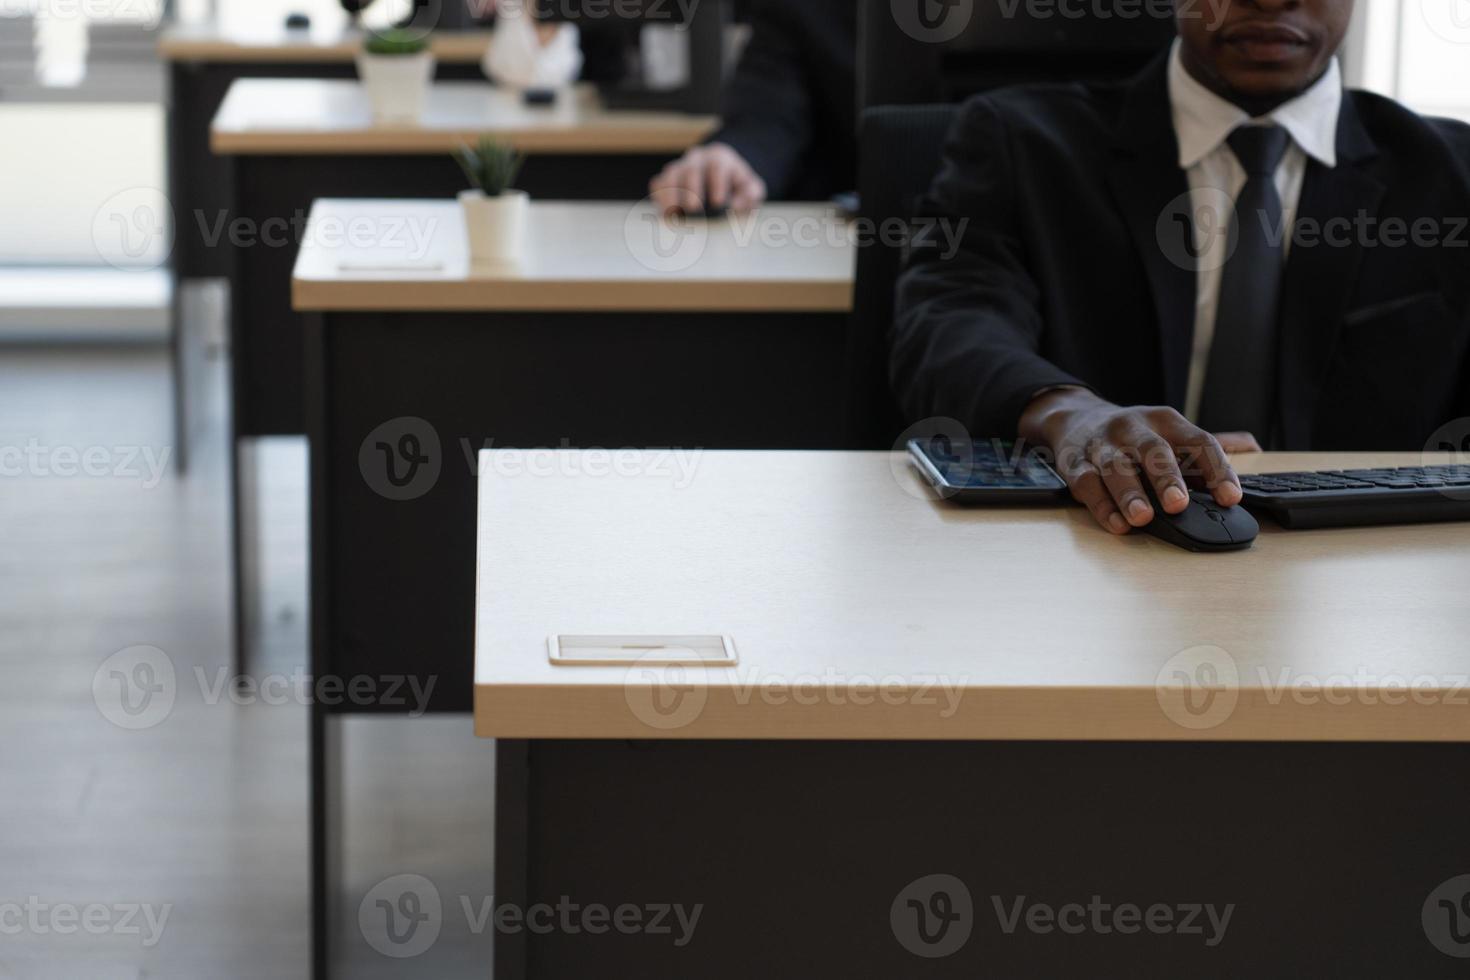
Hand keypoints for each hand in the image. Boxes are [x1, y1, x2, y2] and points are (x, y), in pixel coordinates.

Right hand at [649, 143, 766, 214]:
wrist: (723, 179)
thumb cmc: (738, 186)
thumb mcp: (752, 188)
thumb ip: (751, 194)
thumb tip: (736, 205)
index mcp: (720, 158)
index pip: (717, 166)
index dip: (717, 184)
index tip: (718, 203)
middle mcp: (697, 159)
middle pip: (691, 169)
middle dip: (691, 189)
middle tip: (693, 208)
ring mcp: (679, 168)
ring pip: (670, 175)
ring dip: (670, 194)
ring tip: (672, 213)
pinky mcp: (667, 180)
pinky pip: (658, 184)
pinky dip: (659, 198)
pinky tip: (664, 214)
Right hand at [1018, 388, 1248, 535]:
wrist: (1076, 418)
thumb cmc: (1133, 435)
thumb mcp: (1169, 431)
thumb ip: (1205, 447)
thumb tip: (1253, 447)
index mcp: (1166, 421)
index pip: (1198, 441)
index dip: (1216, 470)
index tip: (1230, 498)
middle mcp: (1134, 428)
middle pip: (1152, 450)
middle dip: (1165, 478)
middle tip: (1178, 504)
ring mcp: (1102, 445)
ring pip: (1116, 467)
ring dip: (1129, 494)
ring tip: (1141, 518)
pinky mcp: (1075, 464)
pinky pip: (1087, 484)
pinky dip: (1102, 506)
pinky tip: (1117, 523)